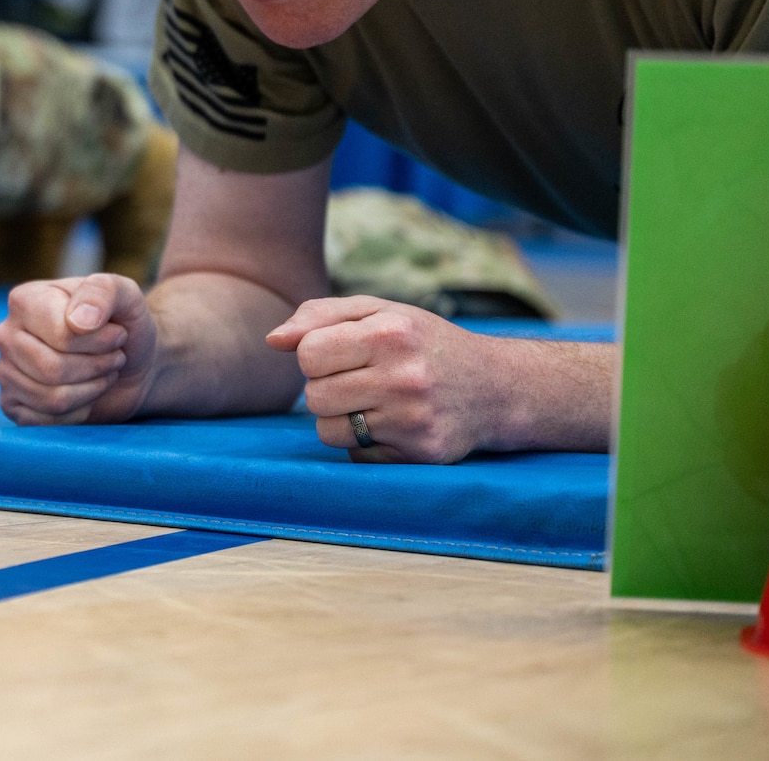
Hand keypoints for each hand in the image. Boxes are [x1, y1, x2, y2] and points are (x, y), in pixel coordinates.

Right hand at [0, 273, 157, 424]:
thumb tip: (79, 321)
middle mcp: (6, 335)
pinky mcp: (11, 405)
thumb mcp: (126, 295)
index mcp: (25, 300)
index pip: (62, 335)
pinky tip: (85, 395)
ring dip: (91, 390)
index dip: (100, 342)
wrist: (131, 364)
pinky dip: (78, 413)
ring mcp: (5, 371)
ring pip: (51, 398)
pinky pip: (45, 422)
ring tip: (103, 373)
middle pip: (52, 368)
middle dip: (96, 368)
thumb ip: (104, 292)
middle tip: (114, 358)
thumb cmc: (124, 325)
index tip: (118, 334)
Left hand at [266, 295, 509, 463]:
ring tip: (374, 402)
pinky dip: (365, 443)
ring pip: (328, 432)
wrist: (496, 387)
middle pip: (314, 397)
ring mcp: (414, 420)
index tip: (340, 354)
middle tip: (358, 380)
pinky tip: (394, 424)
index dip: (315, 356)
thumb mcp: (378, 312)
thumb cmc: (422, 343)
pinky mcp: (421, 454)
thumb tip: (272, 340)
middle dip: (326, 389)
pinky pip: (357, 455)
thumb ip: (319, 315)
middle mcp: (404, 377)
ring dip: (340, 418)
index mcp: (390, 333)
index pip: (308, 354)